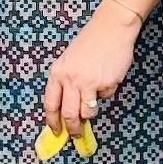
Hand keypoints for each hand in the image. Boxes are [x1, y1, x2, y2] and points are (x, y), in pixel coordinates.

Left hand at [48, 6, 140, 135]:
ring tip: (95, 97)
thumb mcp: (70, 61)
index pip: (51, 105)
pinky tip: (108, 75)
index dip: (53, 122)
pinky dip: (106, 91)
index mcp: (57, 73)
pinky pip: (105, 97)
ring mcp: (89, 82)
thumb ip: (66, 82)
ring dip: (91, 111)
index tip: (57, 132)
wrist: (111, 28)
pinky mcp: (106, 83)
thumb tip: (68, 109)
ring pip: (87, 112)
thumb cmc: (91, 42)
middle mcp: (70, 79)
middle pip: (68, 114)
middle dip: (73, 129)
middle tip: (76, 135)